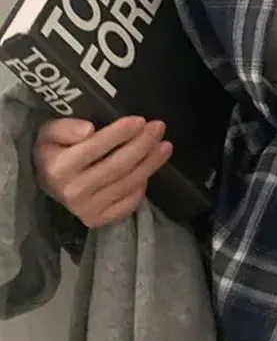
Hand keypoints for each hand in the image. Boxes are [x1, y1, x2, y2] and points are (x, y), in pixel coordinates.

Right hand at [33, 116, 172, 227]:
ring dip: (151, 163)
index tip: (140, 120)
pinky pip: (129, 203)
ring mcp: (87, 209)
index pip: (95, 148)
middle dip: (142, 145)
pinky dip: (142, 186)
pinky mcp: (99, 220)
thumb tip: (89, 129)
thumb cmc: (53, 153)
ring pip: (128, 183)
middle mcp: (74, 191)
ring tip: (164, 145)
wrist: (48, 186)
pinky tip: (149, 169)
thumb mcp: (48, 133)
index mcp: (59, 167)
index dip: (119, 134)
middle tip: (158, 128)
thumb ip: (64, 128)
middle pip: (118, 166)